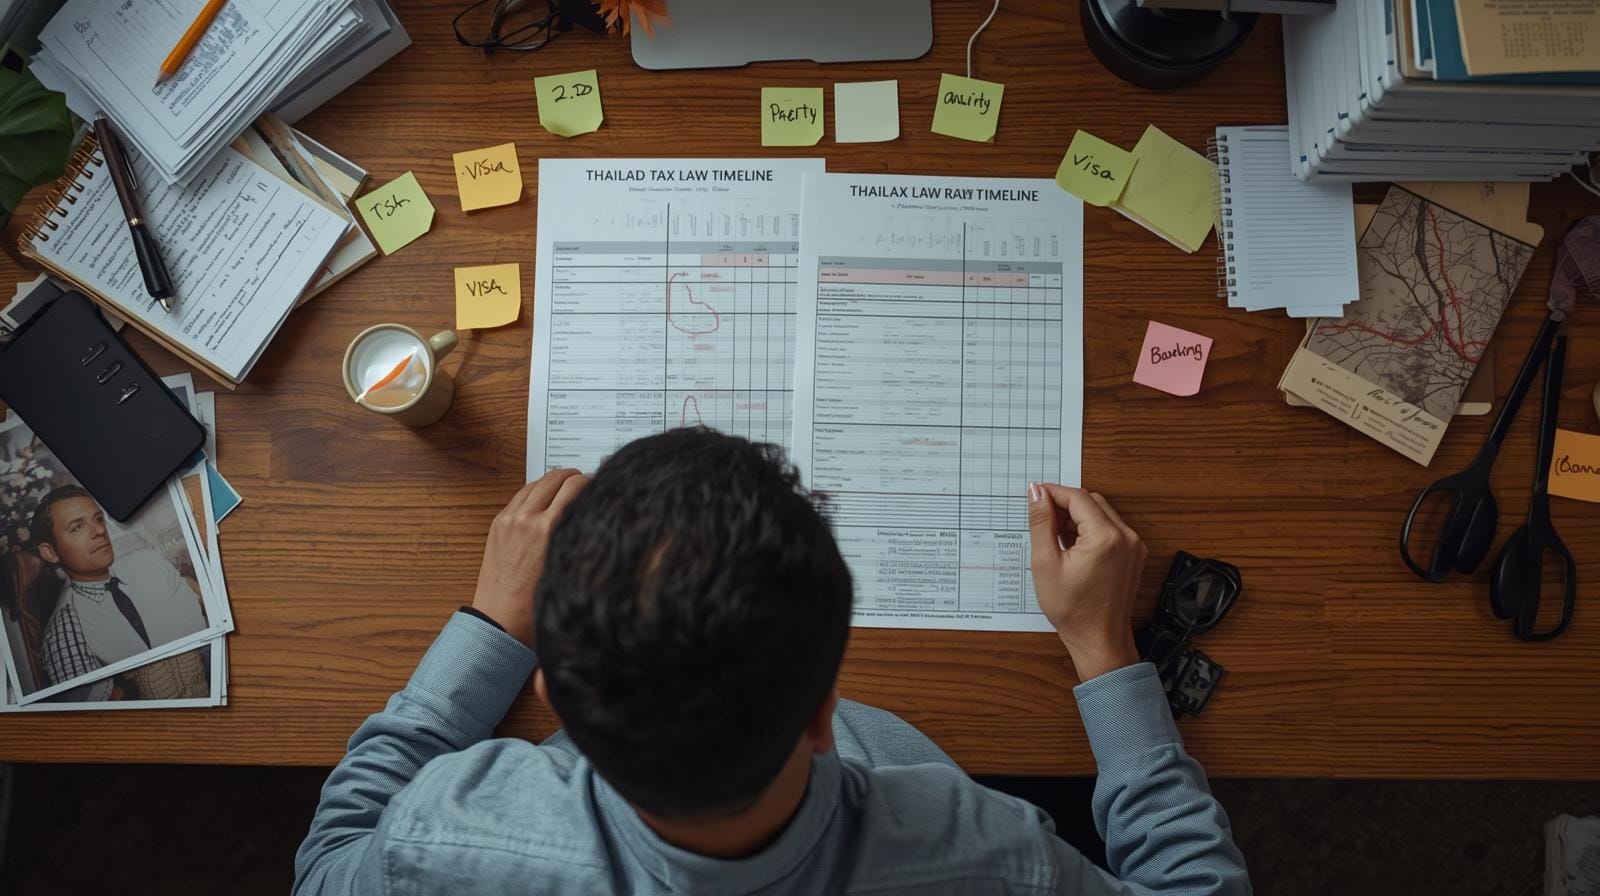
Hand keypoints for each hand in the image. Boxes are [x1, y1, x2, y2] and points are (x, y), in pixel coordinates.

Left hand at [471, 469, 587, 646]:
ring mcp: (510, 519)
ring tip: (566, 487)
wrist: (500, 621)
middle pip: (556, 477)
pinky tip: (545, 498)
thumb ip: (578, 537)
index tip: (600, 486)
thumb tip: (594, 516)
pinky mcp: (499, 524)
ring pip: (537, 482)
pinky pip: (520, 495)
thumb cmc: (537, 606)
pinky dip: (535, 490)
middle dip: (573, 476)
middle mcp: (528, 519)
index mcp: (548, 529)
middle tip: (585, 482)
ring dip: (553, 481)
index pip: (575, 486)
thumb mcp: (567, 569)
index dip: (592, 481)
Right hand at [1028, 483, 1145, 681]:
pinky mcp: (1134, 553)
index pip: (1077, 497)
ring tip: (1056, 539)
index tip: (1035, 495)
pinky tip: (1073, 548)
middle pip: (1091, 501)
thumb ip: (1041, 523)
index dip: (1053, 493)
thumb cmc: (1074, 610)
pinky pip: (1110, 528)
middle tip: (1043, 522)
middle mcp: (1126, 537)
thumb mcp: (1046, 564)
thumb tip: (1036, 493)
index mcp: (1105, 537)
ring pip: (1101, 513)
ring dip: (1077, 517)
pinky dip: (1090, 530)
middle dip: (1064, 505)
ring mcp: (1133, 545)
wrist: (1100, 639)